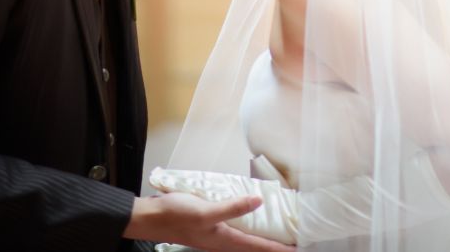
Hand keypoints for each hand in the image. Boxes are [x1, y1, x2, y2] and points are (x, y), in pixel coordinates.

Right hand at [123, 190, 281, 248]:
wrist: (152, 217)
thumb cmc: (177, 215)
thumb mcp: (206, 211)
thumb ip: (232, 207)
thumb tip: (258, 202)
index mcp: (224, 240)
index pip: (258, 247)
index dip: (278, 249)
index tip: (297, 249)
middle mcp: (223, 240)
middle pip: (254, 246)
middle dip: (274, 246)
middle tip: (293, 243)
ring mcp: (216, 234)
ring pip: (245, 239)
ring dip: (261, 238)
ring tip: (278, 234)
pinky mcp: (211, 226)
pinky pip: (236, 230)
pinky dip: (248, 226)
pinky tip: (250, 218)